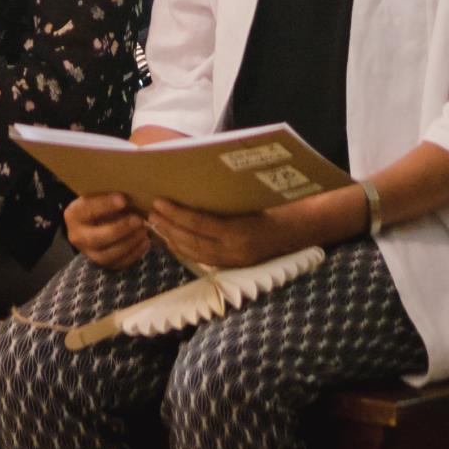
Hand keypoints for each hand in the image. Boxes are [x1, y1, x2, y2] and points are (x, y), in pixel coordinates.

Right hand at [65, 191, 151, 266]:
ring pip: (108, 255)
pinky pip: (118, 264)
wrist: (95, 221)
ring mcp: (90, 254)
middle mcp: (77, 237)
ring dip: (129, 243)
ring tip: (144, 231)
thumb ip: (109, 193)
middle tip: (138, 220)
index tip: (123, 199)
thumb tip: (131, 189)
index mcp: (74, 215)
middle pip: (97, 238)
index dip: (105, 205)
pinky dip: (134, 254)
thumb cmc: (101, 202)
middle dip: (119, 229)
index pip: (87, 210)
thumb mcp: (98, 194)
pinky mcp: (103, 264)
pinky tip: (145, 242)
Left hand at [147, 198, 319, 270]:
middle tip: (150, 212)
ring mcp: (233, 261)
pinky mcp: (232, 266)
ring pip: (194, 253)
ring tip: (156, 224)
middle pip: (192, 241)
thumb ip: (223, 196)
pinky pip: (202, 259)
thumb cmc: (274, 205)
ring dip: (172, 239)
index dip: (177, 214)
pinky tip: (173, 239)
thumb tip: (192, 182)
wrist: (298, 230)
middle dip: (169, 227)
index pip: (200, 224)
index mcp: (239, 232)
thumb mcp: (249, 196)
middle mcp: (234, 251)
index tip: (159, 202)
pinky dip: (184, 249)